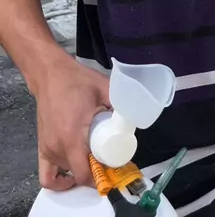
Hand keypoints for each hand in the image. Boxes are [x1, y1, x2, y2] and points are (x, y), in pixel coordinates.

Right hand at [35, 56, 111, 190]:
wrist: (51, 74)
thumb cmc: (77, 81)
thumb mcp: (103, 88)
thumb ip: (119, 103)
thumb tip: (134, 116)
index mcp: (72, 137)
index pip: (84, 173)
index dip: (99, 177)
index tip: (112, 170)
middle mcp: (57, 148)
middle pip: (78, 174)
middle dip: (95, 171)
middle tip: (108, 160)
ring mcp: (47, 149)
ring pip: (66, 172)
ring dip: (81, 170)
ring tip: (94, 157)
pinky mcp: (41, 147)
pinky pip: (47, 175)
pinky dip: (59, 180)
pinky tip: (71, 173)